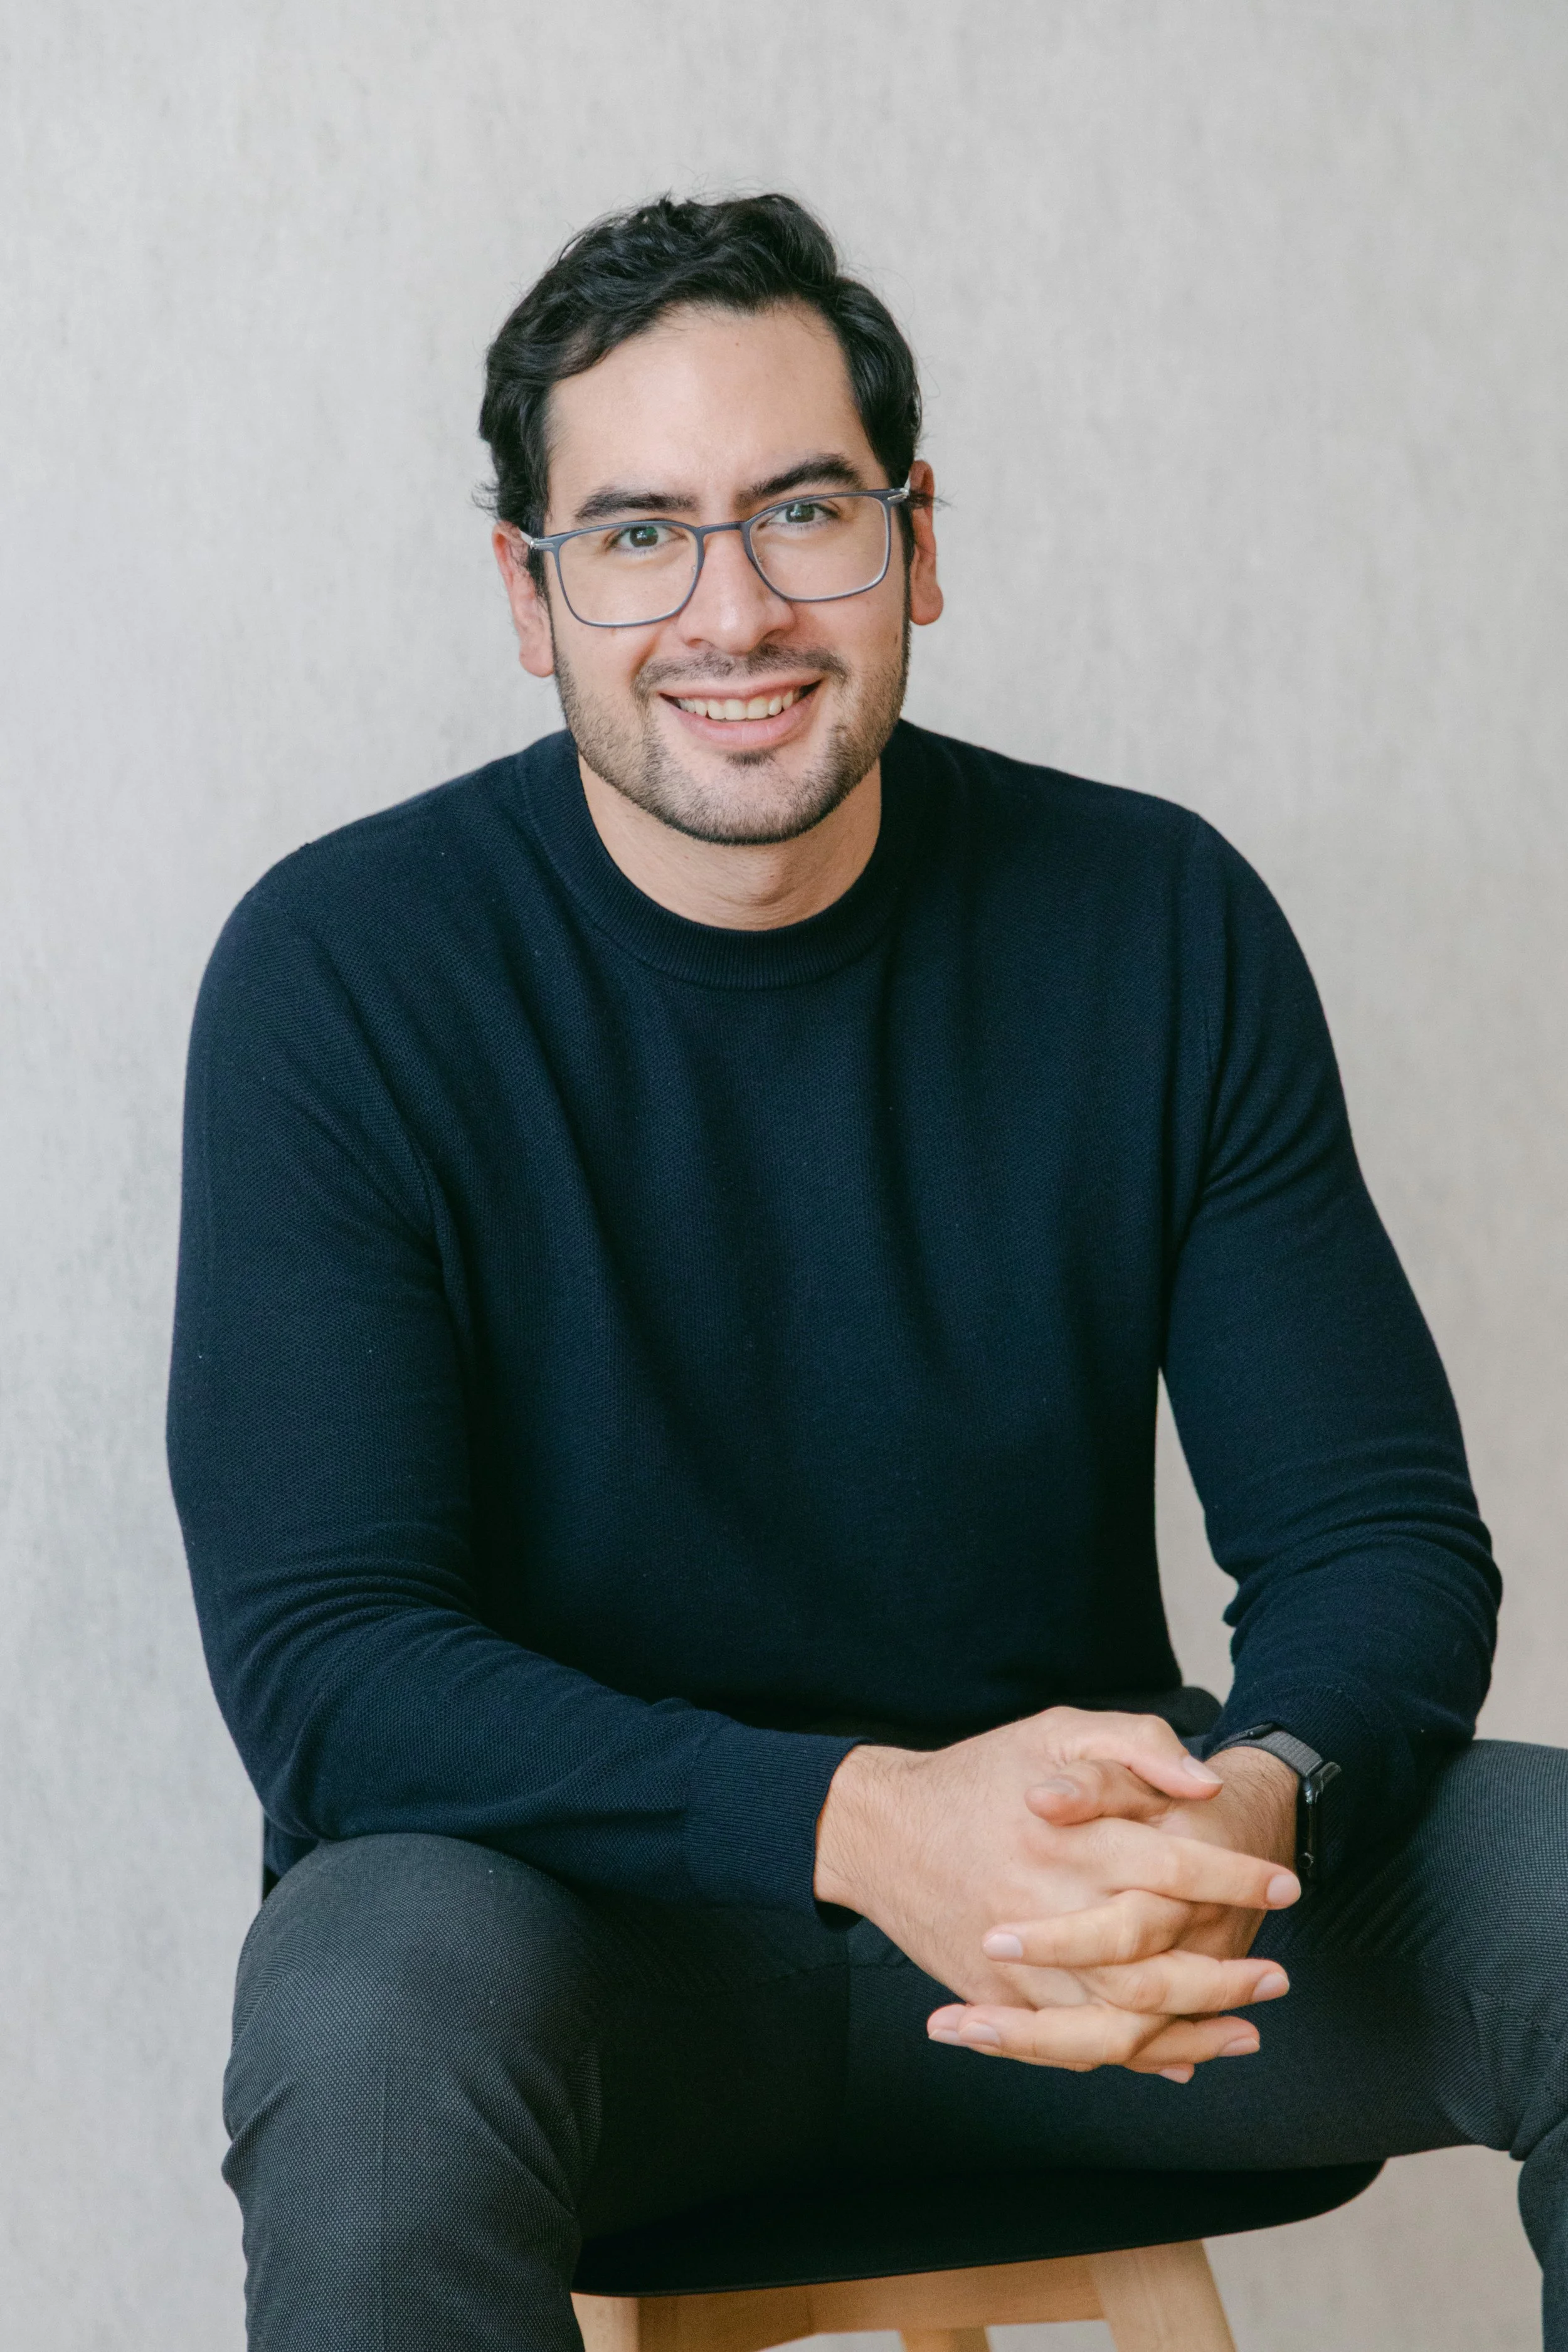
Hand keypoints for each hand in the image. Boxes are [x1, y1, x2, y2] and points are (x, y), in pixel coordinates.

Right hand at [814, 1711, 1298, 2075]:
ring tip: (1245, 2028)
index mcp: (1070, 1839)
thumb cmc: (979, 1773)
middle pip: (1156, 1968)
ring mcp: (1019, 1965)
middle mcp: (1048, 1909)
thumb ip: (1135, 1745)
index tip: (1285, 1886)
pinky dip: (1132, 2058)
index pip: (1175, 1870)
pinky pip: (1073, 2045)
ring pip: (1120, 2023)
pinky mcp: (997, 1999)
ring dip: (1193, 2030)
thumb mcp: (1057, 1731)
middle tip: (1279, 1977)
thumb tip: (1202, 1788)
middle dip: (1227, 1978)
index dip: (1238, 1880)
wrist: (881, 1828)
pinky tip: (1179, 2056)